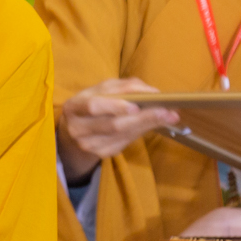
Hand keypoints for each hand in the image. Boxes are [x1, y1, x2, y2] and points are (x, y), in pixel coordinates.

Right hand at [57, 78, 179, 181]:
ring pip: (123, 135)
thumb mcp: (102, 89)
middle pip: (113, 125)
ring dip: (147, 124)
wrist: (78, 128)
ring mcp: (89, 145)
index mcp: (73, 107)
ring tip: (168, 116)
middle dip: (143, 117)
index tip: (138, 105)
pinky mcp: (102, 153)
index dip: (115, 106)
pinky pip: (126, 142)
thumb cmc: (94, 102)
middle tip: (167, 111)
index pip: (93, 106)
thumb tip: (153, 93)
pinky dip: (141, 131)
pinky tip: (152, 124)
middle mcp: (77, 129)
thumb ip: (125, 87)